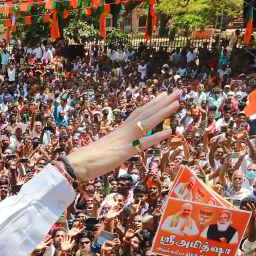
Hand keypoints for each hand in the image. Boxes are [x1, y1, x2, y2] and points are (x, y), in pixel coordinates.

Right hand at [64, 91, 179, 180]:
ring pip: (147, 122)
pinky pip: (143, 143)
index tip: (164, 95)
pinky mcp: (125, 151)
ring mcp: (125, 140)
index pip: (139, 113)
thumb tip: (122, 145)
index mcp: (120, 130)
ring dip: (163, 112)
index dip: (152, 104)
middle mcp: (124, 131)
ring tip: (178, 103)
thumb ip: (117, 144)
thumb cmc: (89, 158)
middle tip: (178, 91)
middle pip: (146, 112)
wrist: (77, 164)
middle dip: (163, 102)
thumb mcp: (107, 148)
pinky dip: (156, 137)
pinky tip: (169, 131)